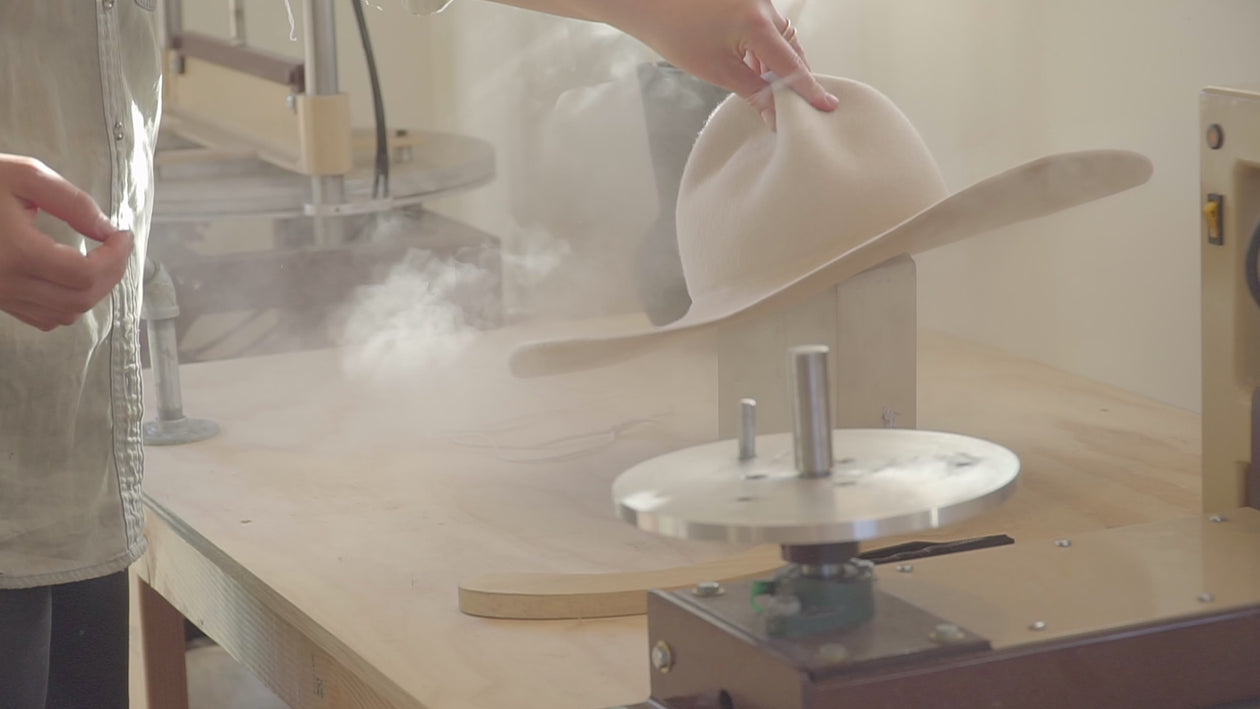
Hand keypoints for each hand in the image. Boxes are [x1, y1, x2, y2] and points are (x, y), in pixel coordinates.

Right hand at [0, 155, 133, 330]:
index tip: (123, 236)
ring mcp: (0, 296)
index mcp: (17, 252)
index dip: (116, 258)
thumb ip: (73, 203)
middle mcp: (7, 282)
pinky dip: (66, 304)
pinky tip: (69, 277)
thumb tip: (108, 231)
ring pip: (64, 314)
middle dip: (111, 275)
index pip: (85, 274)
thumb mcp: (26, 176)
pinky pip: (42, 318)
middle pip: (80, 299)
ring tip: (99, 260)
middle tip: (117, 248)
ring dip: (91, 291)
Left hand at [601, 0, 837, 129]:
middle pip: (791, 48)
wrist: (648, 1)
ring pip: (779, 36)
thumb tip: (776, 116)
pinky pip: (766, 25)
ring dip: (776, 63)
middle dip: (793, 77)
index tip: (826, 106)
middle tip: (794, 106)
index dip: (809, 90)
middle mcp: (764, 6)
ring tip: (768, 90)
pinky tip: (752, 66)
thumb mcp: (717, 71)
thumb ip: (753, 93)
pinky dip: (764, 47)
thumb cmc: (675, 33)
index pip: (792, 65)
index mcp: (759, 24)